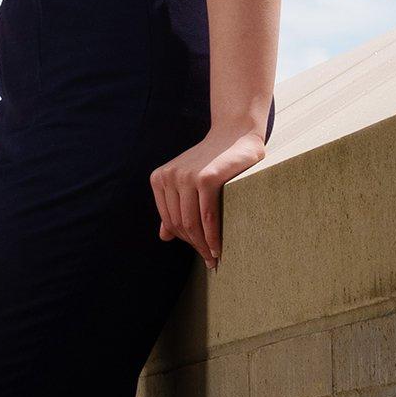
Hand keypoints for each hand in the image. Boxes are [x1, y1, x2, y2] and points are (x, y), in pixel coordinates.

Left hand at [152, 123, 267, 267]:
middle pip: (180, 223)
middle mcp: (168, 177)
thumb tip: (163, 236)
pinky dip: (213, 237)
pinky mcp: (206, 178)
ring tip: (214, 258)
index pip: (169, 220)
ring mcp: (185, 177)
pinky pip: (207, 217)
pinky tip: (218, 249)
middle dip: (194, 246)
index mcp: (159, 179)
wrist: (236, 135)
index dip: (184, 240)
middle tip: (209, 261)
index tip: (199, 253)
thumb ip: (175, 207)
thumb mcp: (188, 183)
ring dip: (203, 246)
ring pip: (192, 223)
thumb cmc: (214, 162)